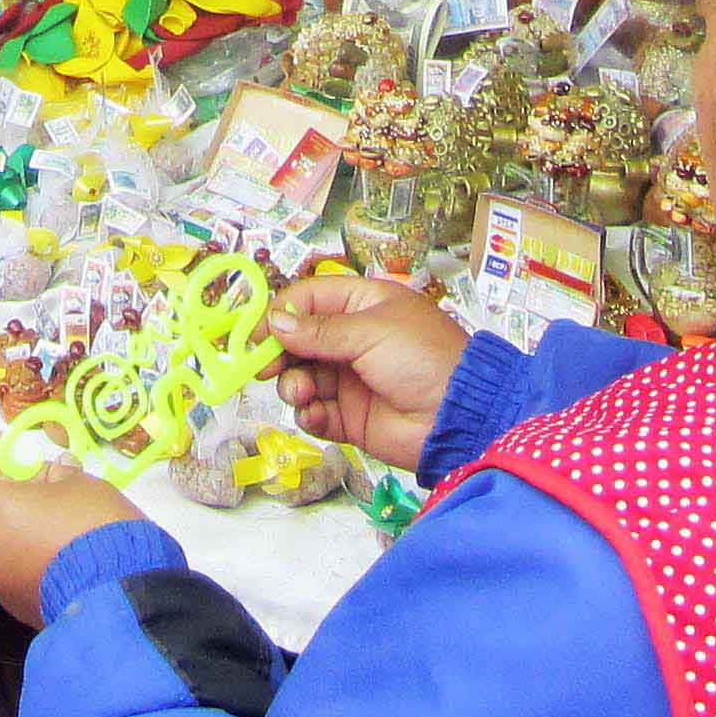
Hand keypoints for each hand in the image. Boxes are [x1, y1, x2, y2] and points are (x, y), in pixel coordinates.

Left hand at [0, 435, 142, 628]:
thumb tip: (55, 473)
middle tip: (33, 481)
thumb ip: (58, 473)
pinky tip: (57, 551)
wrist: (120, 597)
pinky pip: (10, 569)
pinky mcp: (16, 605)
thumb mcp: (81, 484)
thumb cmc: (96, 529)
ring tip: (50, 518)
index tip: (11, 445)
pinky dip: (24, 554)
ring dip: (11, 524)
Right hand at [275, 273, 469, 471]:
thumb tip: (276, 322)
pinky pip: (317, 412)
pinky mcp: (352, 417)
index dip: (280, 314)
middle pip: (299, 341)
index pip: (309, 300)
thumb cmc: (426, 358)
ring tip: (301, 392)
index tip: (255, 333)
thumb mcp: (371, 331)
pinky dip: (308, 414)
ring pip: (303, 378)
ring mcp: (351, 380)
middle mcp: (353, 340)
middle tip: (265, 367)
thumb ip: (320, 330)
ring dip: (293, 385)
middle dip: (279, 353)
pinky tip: (314, 414)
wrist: (460, 416)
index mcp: (363, 306)